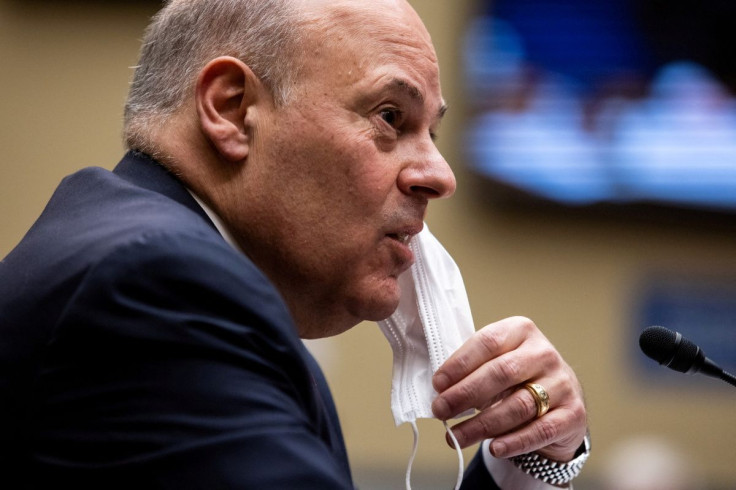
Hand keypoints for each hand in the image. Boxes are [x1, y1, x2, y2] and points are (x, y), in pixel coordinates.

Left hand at [431, 316, 586, 461]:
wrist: (560, 400)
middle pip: (501, 373)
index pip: (487, 342)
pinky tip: (493, 448)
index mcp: (521, 331)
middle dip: (465, 394)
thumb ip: (472, 369)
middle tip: (440, 410)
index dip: (460, 364)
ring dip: (482, 424)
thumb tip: (439, 390)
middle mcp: (544, 353)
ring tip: (456, 436)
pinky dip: (514, 441)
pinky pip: (540, 430)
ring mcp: (562, 383)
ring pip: (518, 405)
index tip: (438, 384)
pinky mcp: (573, 413)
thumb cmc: (517, 378)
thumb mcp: (497, 362)